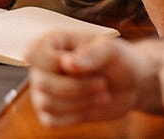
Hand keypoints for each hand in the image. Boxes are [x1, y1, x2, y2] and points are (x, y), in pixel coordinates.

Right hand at [26, 31, 160, 125]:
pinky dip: (76, 116)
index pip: (34, 53)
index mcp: (53, 42)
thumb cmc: (118, 60)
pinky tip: (93, 105)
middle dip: (76, 87)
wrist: (130, 83)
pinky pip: (51, 121)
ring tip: (103, 94)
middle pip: (42, 82)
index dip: (54, 63)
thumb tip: (67, 64)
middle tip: (102, 83)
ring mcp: (45, 90)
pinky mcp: (52, 112)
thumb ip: (91, 53)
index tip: (79, 65)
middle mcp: (43, 66)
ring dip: (79, 102)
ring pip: (47, 104)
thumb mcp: (110, 50)